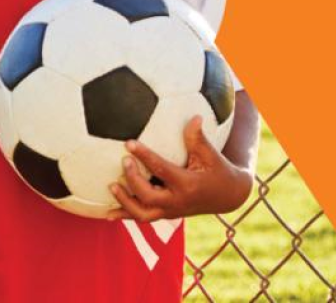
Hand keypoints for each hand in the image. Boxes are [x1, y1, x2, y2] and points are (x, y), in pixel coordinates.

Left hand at [106, 115, 252, 221]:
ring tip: (110, 186)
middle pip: (148, 196)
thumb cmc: (218, 169)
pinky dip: (125, 215)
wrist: (227, 196)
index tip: (129, 142)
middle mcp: (177, 202)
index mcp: (187, 184)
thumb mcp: (211, 153)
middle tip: (123, 161)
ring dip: (125, 202)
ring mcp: (171, 211)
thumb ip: (198, 137)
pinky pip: (143, 218)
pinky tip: (107, 212)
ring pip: (143, 215)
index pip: (161, 170)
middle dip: (133, 180)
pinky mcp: (166, 214)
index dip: (144, 156)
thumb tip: (195, 117)